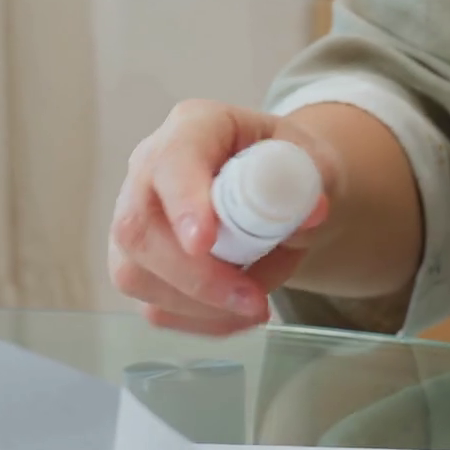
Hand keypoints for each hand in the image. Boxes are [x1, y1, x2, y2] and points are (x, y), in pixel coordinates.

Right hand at [109, 100, 337, 335]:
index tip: (205, 241)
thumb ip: (310, 181)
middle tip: (253, 301)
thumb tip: (310, 213)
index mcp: (194, 128)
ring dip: (201, 305)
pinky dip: (203, 321)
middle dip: (195, 276)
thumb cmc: (288, 168)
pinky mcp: (139, 265)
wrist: (278, 192)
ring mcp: (137, 220)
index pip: (172, 162)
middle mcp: (149, 170)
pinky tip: (239, 313)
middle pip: (137, 229)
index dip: (183, 202)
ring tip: (258, 304)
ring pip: (136, 275)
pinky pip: (155, 307)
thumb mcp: (312, 161)